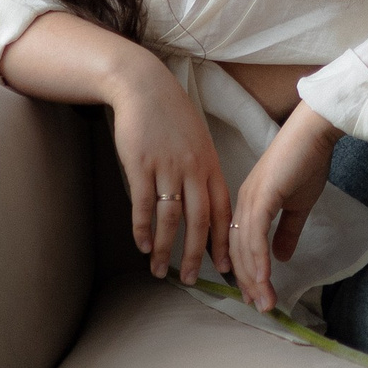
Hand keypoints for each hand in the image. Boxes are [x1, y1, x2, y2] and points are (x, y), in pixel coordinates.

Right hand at [107, 53, 234, 284]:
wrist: (144, 87)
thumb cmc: (171, 116)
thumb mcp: (197, 141)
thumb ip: (202, 171)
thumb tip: (206, 203)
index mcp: (210, 164)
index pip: (222, 210)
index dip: (223, 241)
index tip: (225, 266)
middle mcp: (193, 169)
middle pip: (199, 221)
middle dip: (197, 255)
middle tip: (192, 280)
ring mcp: (167, 167)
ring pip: (171, 218)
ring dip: (166, 248)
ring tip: (160, 271)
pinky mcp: (142, 164)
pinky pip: (144, 204)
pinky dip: (143, 228)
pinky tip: (142, 245)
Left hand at [230, 100, 339, 311]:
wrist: (315, 132)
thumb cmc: (308, 161)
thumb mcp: (299, 204)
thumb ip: (288, 230)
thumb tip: (281, 257)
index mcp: (248, 204)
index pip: (240, 245)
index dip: (246, 272)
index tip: (255, 295)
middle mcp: (242, 203)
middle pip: (237, 251)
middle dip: (248, 281)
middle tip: (260, 306)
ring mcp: (249, 199)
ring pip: (244, 247)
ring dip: (255, 277)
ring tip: (265, 301)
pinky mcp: (261, 196)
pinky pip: (255, 235)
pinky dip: (259, 259)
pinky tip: (265, 278)